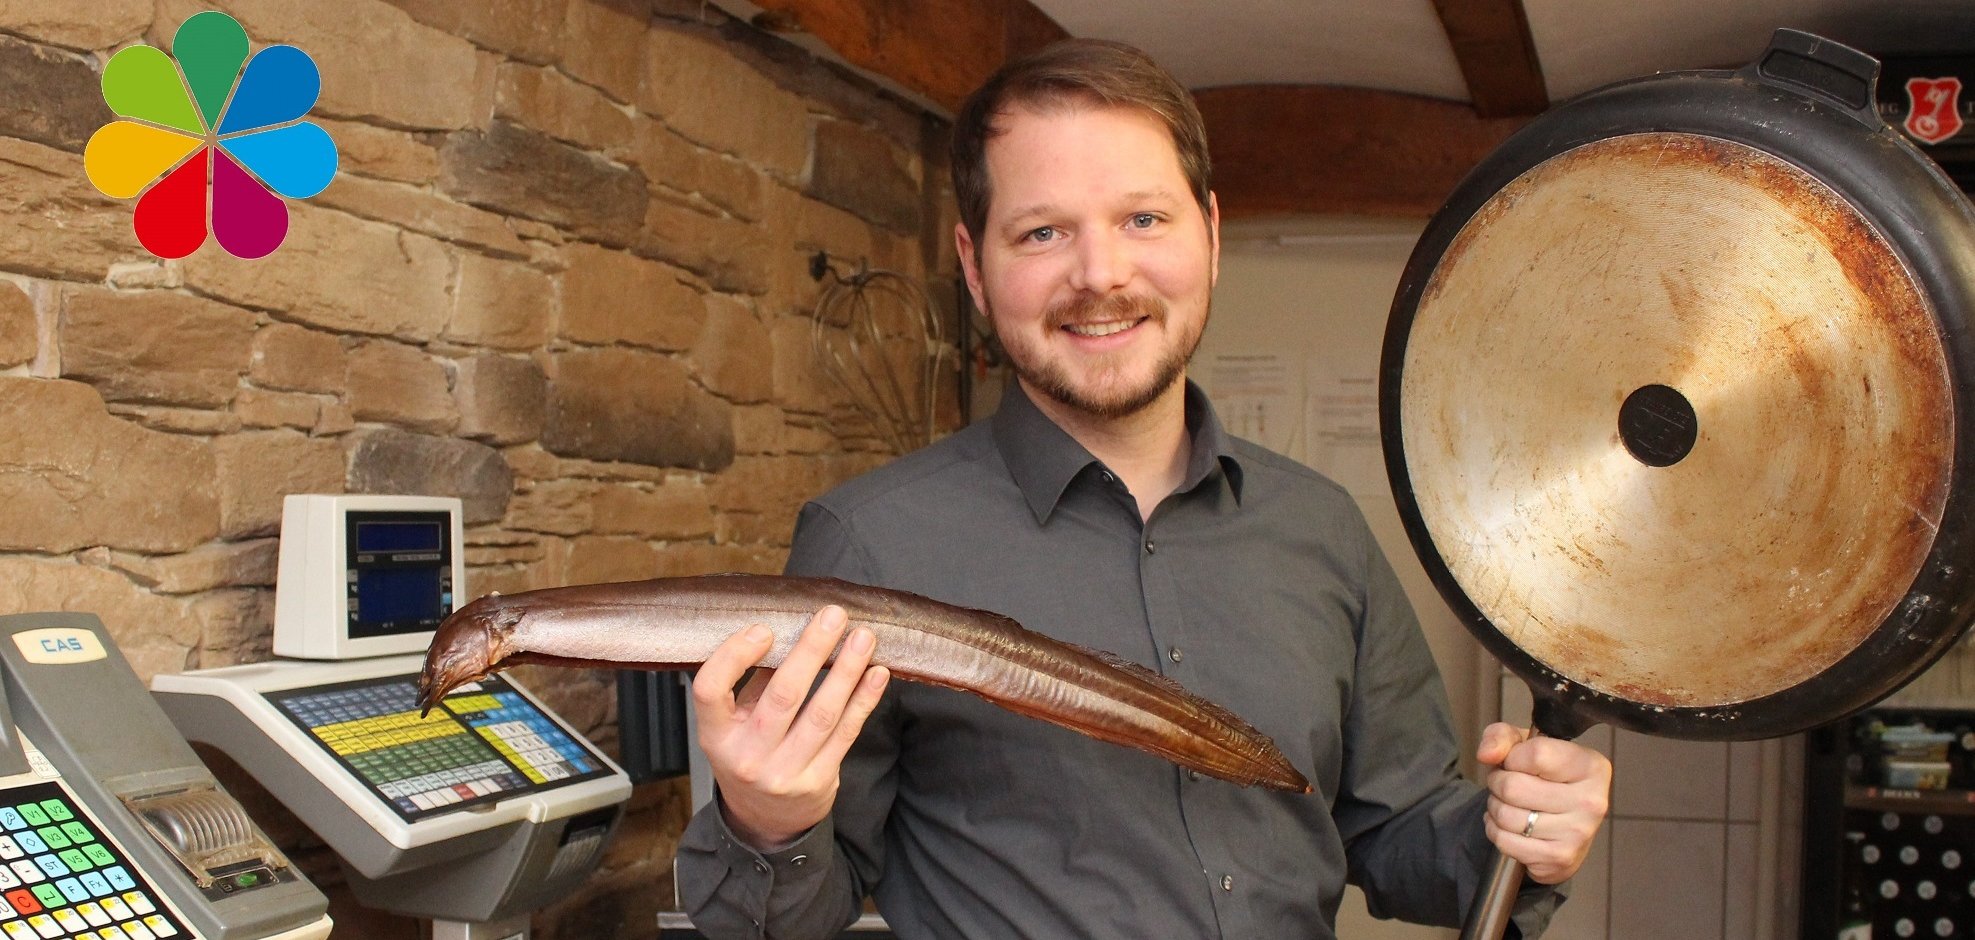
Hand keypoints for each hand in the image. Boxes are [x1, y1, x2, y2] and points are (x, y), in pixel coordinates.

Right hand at [690, 605, 890, 850]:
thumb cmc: (750, 754)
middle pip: (782, 695)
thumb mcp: (734, 725)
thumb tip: (792, 631)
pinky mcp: (819, 781)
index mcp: (716, 736)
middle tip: (833, 615)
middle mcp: (747, 756)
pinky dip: (863, 700)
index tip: (763, 629)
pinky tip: (876, 674)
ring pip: (821, 713)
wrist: (766, 820)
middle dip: (811, 650)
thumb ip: (754, 683)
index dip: (734, 656)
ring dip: (846, 671)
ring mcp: (784, 773)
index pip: (711, 690)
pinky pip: (846, 733)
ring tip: (863, 638)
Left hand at [1476, 722, 1610, 883]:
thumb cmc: (1544, 778)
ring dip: (1495, 808)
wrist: (1562, 827)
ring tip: (1508, 804)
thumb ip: (1501, 737)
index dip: (1512, 757)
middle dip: (1497, 784)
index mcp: (1591, 766)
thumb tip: (1487, 754)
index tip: (1516, 763)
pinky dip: (1496, 832)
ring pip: (1506, 815)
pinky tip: (1510, 826)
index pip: (1535, 754)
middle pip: (1513, 787)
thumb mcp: (1524, 745)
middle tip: (1506, 785)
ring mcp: (1578, 833)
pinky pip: (1505, 841)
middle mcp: (1591, 800)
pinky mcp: (1560, 858)